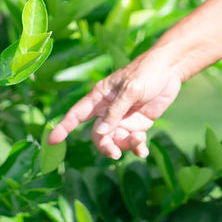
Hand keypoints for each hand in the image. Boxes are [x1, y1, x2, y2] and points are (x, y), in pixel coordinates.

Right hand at [46, 52, 182, 158]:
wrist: (170, 69)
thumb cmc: (146, 72)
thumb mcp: (130, 89)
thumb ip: (115, 111)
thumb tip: (100, 132)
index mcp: (100, 97)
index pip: (76, 114)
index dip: (63, 127)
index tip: (51, 141)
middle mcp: (108, 110)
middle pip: (98, 135)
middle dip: (105, 145)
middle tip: (115, 153)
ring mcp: (123, 118)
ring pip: (116, 140)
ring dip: (126, 145)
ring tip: (140, 140)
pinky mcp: (138, 124)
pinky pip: (132, 142)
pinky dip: (137, 149)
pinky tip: (143, 152)